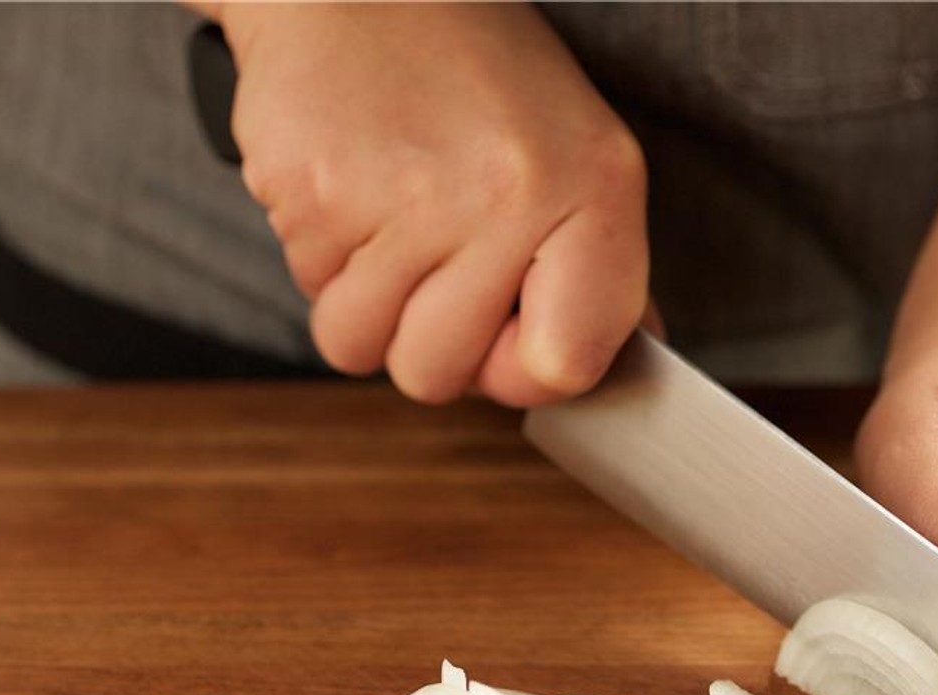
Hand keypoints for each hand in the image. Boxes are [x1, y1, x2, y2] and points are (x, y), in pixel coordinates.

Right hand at [217, 3, 649, 405]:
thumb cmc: (475, 74)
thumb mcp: (576, 153)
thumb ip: (600, 267)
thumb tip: (626, 362)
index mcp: (591, 191)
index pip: (564, 366)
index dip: (520, 369)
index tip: (506, 325)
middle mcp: (505, 199)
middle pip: (438, 378)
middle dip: (424, 338)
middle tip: (433, 257)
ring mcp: (404, 202)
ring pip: (360, 348)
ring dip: (366, 304)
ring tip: (391, 219)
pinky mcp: (313, 196)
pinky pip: (310, 292)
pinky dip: (324, 258)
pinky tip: (352, 190)